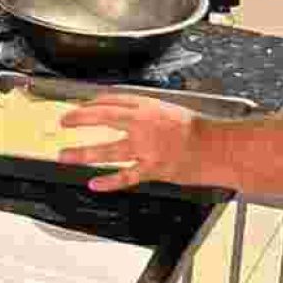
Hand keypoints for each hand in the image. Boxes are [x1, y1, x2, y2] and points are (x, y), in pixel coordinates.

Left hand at [59, 95, 206, 194]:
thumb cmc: (200, 130)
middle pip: (103, 117)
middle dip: (79, 119)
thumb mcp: (171, 110)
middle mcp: (144, 125)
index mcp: (149, 107)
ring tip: (65, 155)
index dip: (92, 103)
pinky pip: (126, 176)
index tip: (82, 107)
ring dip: (83, 153)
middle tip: (64, 122)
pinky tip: (94, 182)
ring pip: (108, 150)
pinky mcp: (153, 169)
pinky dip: (109, 181)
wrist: (219, 147)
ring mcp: (147, 148)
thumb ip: (148, 113)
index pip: (112, 100)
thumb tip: (127, 114)